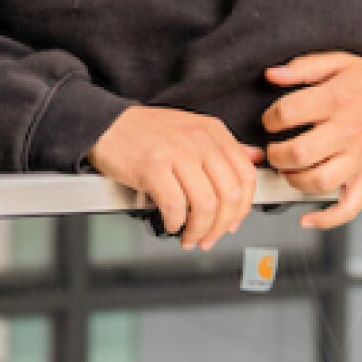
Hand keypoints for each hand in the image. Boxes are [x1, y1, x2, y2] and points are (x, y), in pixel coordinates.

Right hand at [88, 106, 263, 250]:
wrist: (107, 123)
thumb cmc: (148, 131)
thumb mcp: (194, 129)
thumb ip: (226, 146)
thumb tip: (254, 158)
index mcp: (214, 132)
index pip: (246, 175)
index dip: (243, 207)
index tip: (232, 222)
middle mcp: (199, 140)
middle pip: (229, 194)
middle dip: (222, 226)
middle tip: (210, 238)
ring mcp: (176, 152)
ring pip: (205, 204)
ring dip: (199, 230)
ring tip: (190, 237)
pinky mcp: (152, 167)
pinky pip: (175, 206)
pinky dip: (176, 223)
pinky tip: (171, 224)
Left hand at [261, 52, 361, 228]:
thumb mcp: (341, 64)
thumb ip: (304, 67)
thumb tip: (273, 75)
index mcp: (338, 100)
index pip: (289, 112)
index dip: (270, 118)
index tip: (271, 121)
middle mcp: (348, 132)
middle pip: (299, 152)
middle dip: (276, 154)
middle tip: (275, 150)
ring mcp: (359, 159)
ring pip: (318, 181)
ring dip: (294, 180)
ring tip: (290, 170)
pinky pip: (348, 208)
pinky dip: (326, 219)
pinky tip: (308, 218)